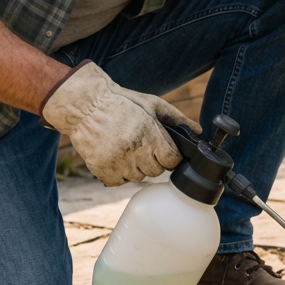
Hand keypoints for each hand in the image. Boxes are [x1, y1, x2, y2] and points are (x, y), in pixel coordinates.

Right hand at [41, 61, 200, 185]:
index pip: (172, 161)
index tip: (162, 149)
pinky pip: (119, 181)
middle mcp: (134, 151)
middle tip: (142, 145)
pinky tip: (115, 156)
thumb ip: (177, 119)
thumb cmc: (122, 103)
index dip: (169, 155)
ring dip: (136, 167)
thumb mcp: (152, 104)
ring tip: (126, 148)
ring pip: (138, 178)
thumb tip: (198, 131)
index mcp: (149, 134)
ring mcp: (117, 163)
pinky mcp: (102, 170)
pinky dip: (119, 172)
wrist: (86, 105)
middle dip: (153, 160)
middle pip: (156, 171)